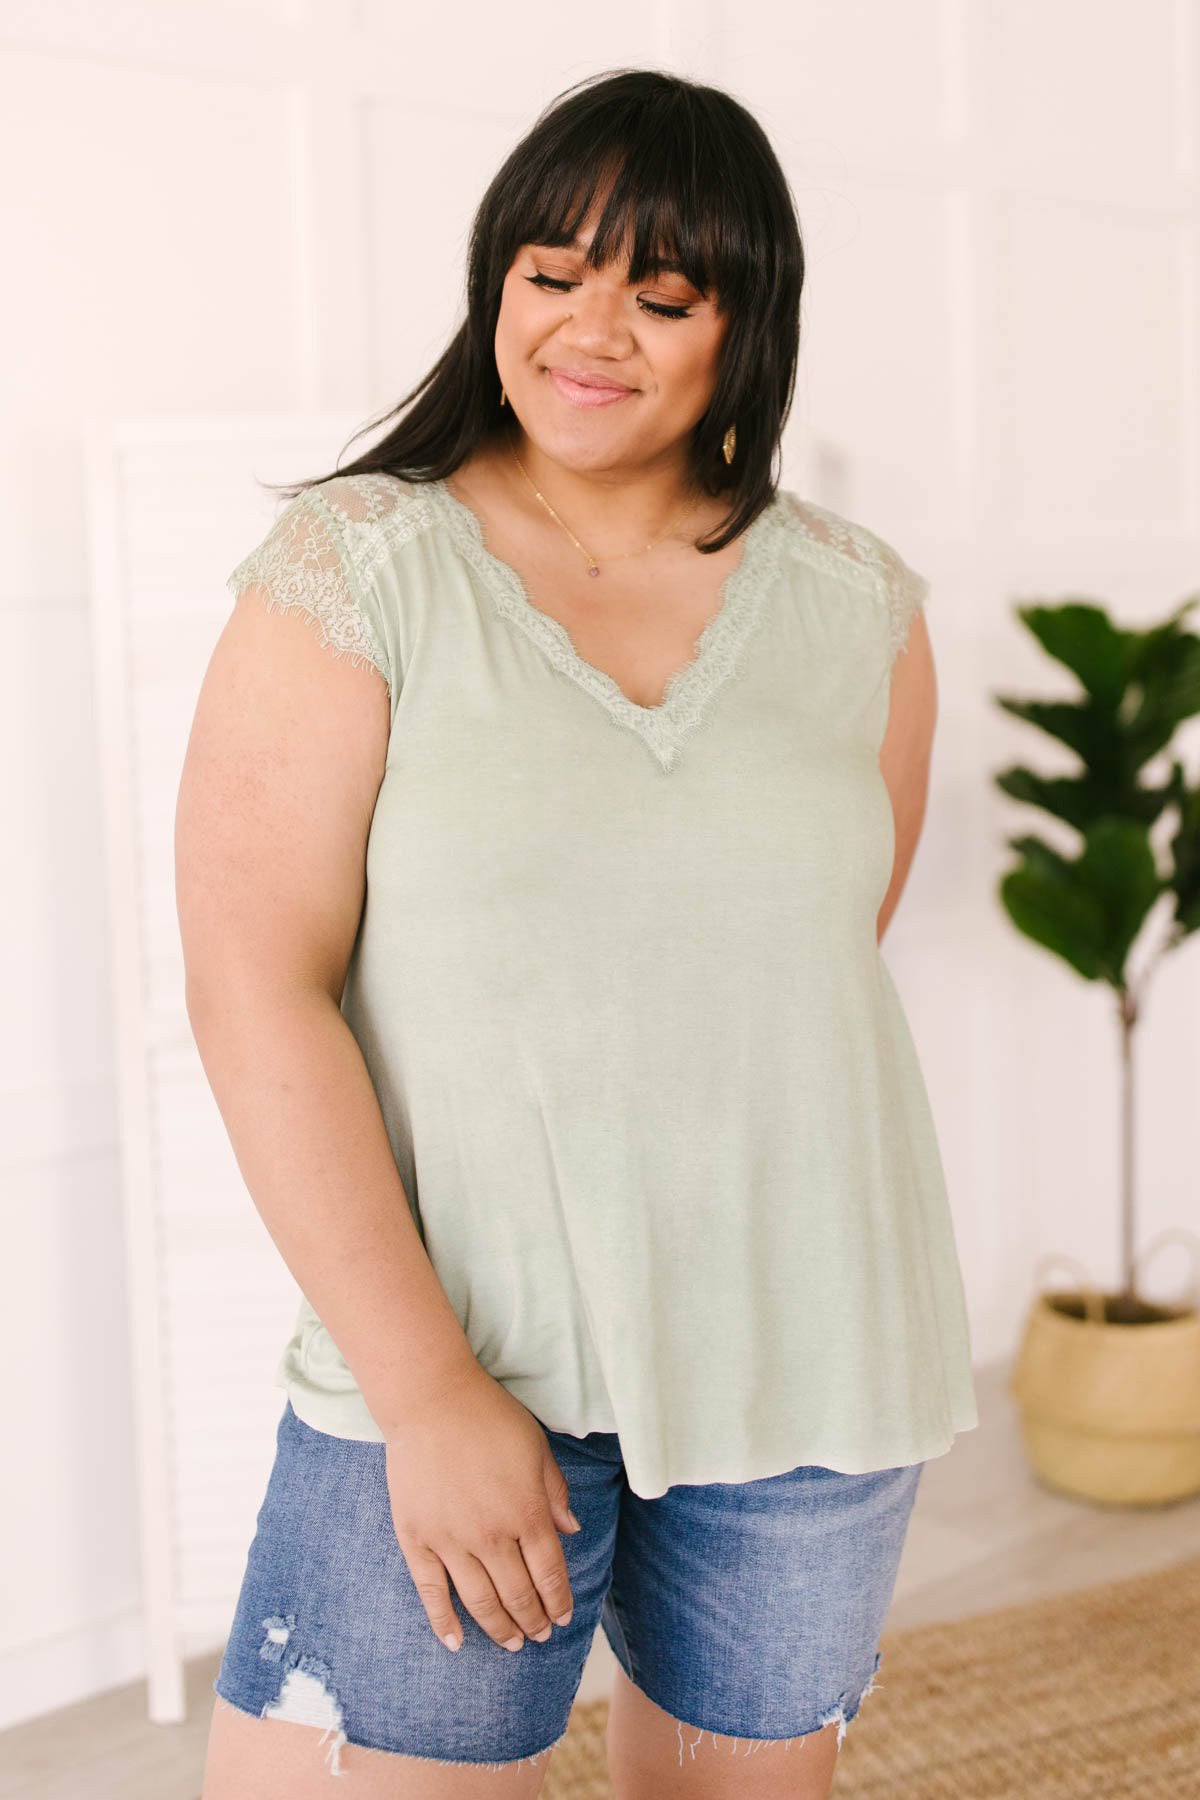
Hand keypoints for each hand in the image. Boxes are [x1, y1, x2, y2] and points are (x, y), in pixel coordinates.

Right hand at [383, 1363, 580, 1652]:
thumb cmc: (489, 1416)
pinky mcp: (417, 1539)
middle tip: (539, 1637)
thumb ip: (555, 1492)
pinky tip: (456, 1642)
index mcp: (527, 1512)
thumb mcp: (536, 1447)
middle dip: (533, 1622)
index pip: (549, 1573)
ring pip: (480, 1602)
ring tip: (511, 1644)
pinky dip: (444, 1622)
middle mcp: (492, 1535)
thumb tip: (572, 1531)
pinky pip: (431, 1592)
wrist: (430, 1399)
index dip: (558, 1601)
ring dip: (499, 1629)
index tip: (562, 1619)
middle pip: (518, 1595)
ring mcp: (451, 1541)